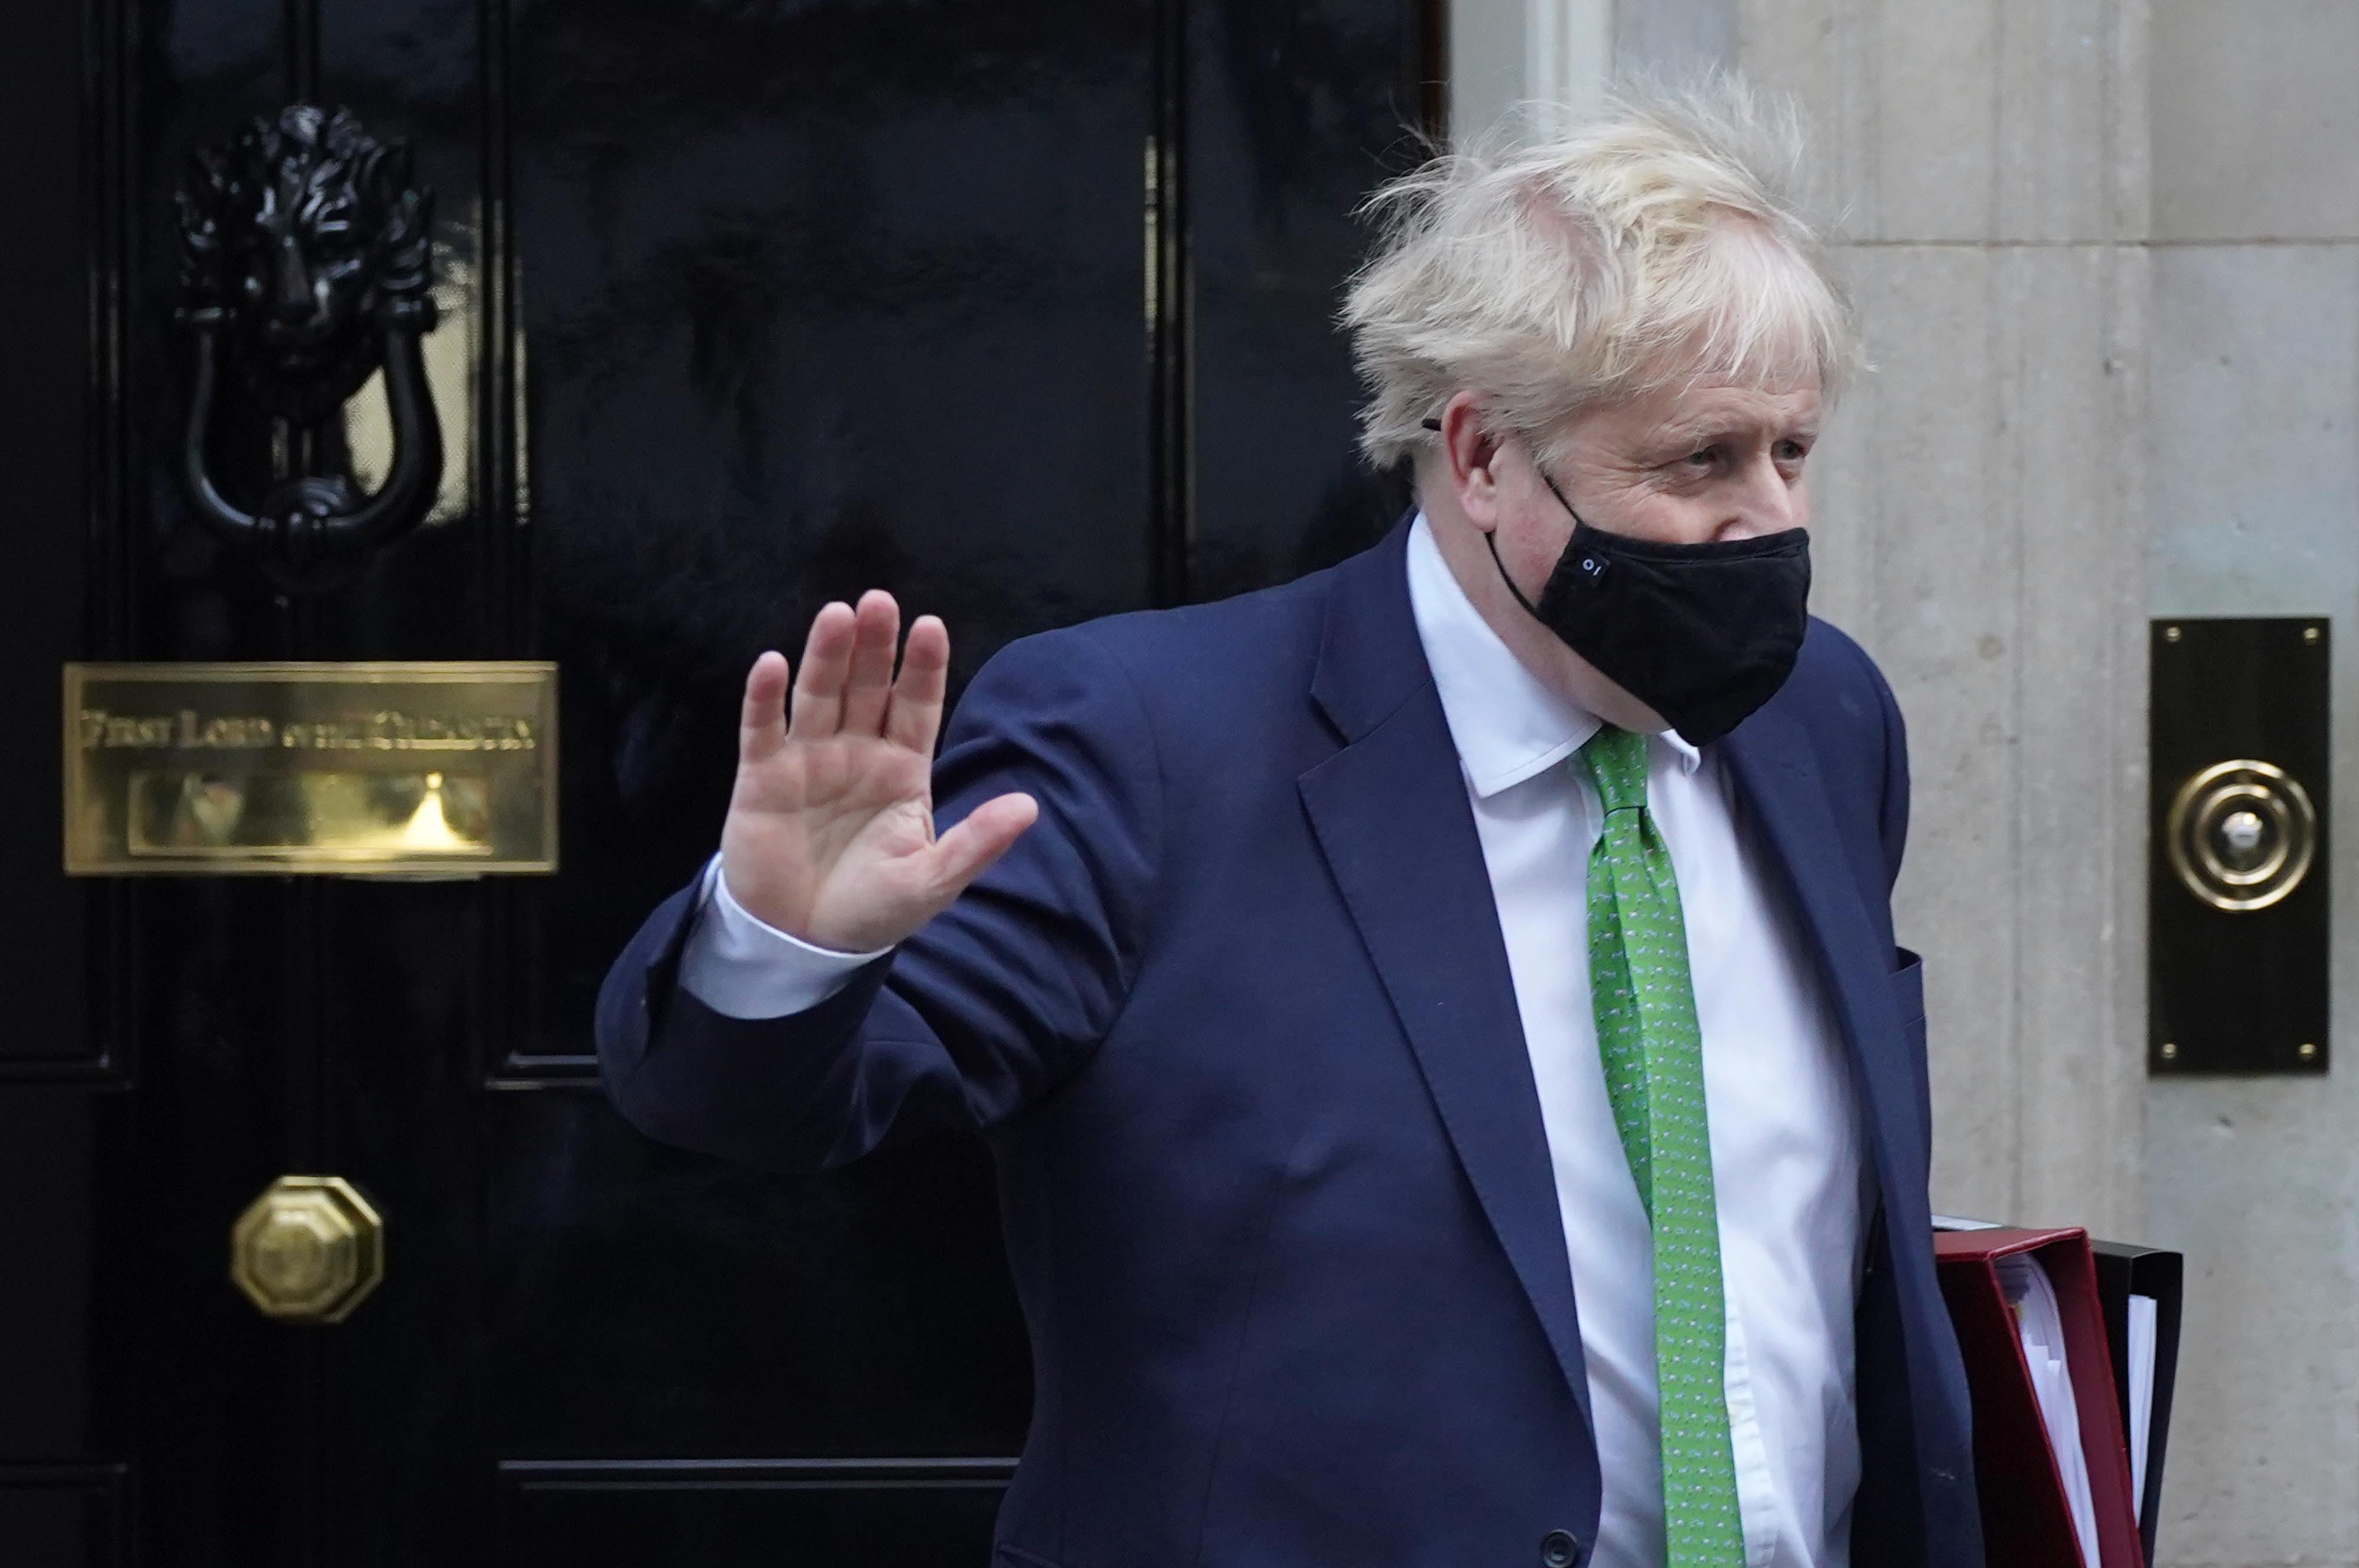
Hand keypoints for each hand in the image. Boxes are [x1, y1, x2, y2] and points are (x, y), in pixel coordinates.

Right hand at [719, 590, 1037, 952]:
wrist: (804, 943)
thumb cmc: (872, 908)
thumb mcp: (932, 881)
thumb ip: (977, 843)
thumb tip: (1030, 805)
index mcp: (903, 768)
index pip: (917, 705)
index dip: (923, 668)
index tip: (931, 627)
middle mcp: (857, 752)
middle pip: (867, 687)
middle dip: (875, 646)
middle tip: (879, 601)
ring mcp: (808, 760)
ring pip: (819, 695)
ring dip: (826, 655)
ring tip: (837, 615)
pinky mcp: (761, 778)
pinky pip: (762, 730)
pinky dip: (765, 698)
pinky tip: (772, 663)